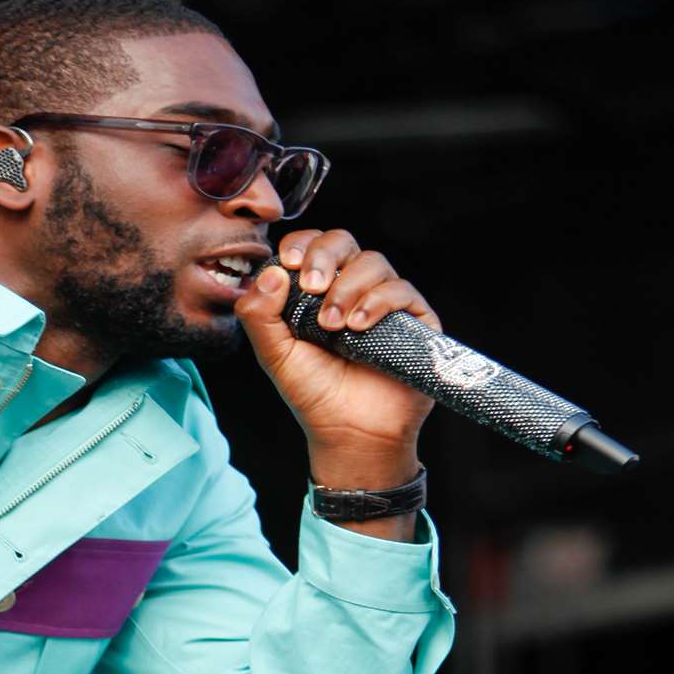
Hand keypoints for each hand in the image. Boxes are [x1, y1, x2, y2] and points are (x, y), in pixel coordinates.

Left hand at [233, 228, 440, 486]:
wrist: (350, 431)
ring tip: (333, 325)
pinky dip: (378, 302)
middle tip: (311, 286)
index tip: (289, 263)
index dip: (301, 244)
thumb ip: (259, 314)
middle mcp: (350, 289)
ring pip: (372, 262)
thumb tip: (270, 273)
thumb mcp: (274, 354)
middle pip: (343, 242)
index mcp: (316, 291)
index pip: (311, 246)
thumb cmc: (313, 392)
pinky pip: (401, 290)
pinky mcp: (414, 319)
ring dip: (347, 288)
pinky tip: (359, 326)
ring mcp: (384, 301)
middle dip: (323, 257)